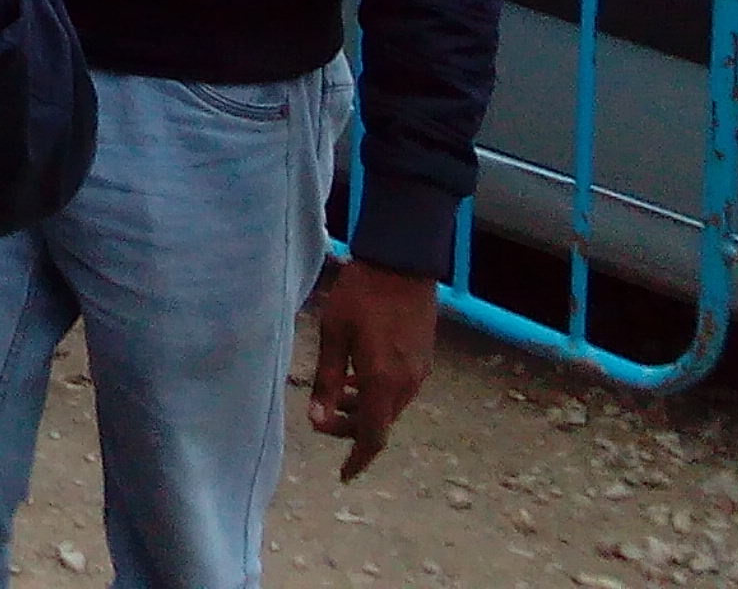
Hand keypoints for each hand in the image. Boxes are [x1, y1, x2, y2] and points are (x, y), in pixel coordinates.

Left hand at [308, 261, 438, 477]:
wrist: (403, 263)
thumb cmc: (361, 294)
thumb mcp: (334, 335)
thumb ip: (326, 379)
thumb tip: (315, 419)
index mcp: (384, 383)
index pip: (373, 438)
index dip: (357, 459)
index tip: (344, 475)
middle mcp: (406, 385)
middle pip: (380, 424)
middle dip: (352, 430)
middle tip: (322, 418)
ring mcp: (418, 371)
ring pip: (390, 407)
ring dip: (364, 410)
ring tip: (336, 395)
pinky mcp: (422, 358)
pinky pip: (399, 389)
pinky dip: (377, 393)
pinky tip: (357, 375)